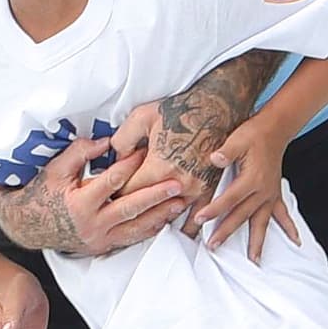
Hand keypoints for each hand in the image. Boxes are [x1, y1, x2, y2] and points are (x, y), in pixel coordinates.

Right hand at [33, 133, 189, 255]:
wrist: (28, 225)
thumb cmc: (42, 193)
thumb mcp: (56, 169)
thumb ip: (81, 152)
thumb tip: (108, 141)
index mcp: (80, 204)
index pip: (112, 181)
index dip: (130, 165)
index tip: (145, 152)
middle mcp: (92, 224)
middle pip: (131, 208)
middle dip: (156, 196)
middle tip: (177, 185)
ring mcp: (100, 239)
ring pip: (136, 228)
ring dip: (159, 216)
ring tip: (179, 203)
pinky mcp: (104, 246)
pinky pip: (131, 239)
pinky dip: (149, 229)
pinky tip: (164, 219)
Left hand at [111, 99, 221, 232]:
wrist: (217, 108)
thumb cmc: (182, 111)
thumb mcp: (141, 117)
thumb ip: (122, 142)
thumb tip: (115, 160)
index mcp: (159, 168)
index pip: (127, 194)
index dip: (115, 193)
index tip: (110, 192)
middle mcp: (179, 184)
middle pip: (147, 207)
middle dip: (132, 204)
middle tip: (120, 204)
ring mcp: (197, 189)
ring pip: (168, 214)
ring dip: (155, 212)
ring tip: (144, 210)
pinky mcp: (209, 189)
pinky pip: (193, 216)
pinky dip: (180, 220)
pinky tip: (171, 219)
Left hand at [191, 116, 299, 262]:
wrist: (275, 129)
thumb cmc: (254, 133)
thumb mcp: (237, 139)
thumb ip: (225, 152)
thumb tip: (213, 159)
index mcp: (251, 179)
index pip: (228, 199)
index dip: (213, 210)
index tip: (198, 220)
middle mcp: (262, 191)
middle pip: (241, 216)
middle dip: (226, 232)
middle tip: (212, 246)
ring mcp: (270, 194)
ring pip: (262, 222)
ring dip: (257, 242)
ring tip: (254, 261)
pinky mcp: (274, 193)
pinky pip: (283, 214)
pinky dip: (289, 228)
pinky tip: (295, 242)